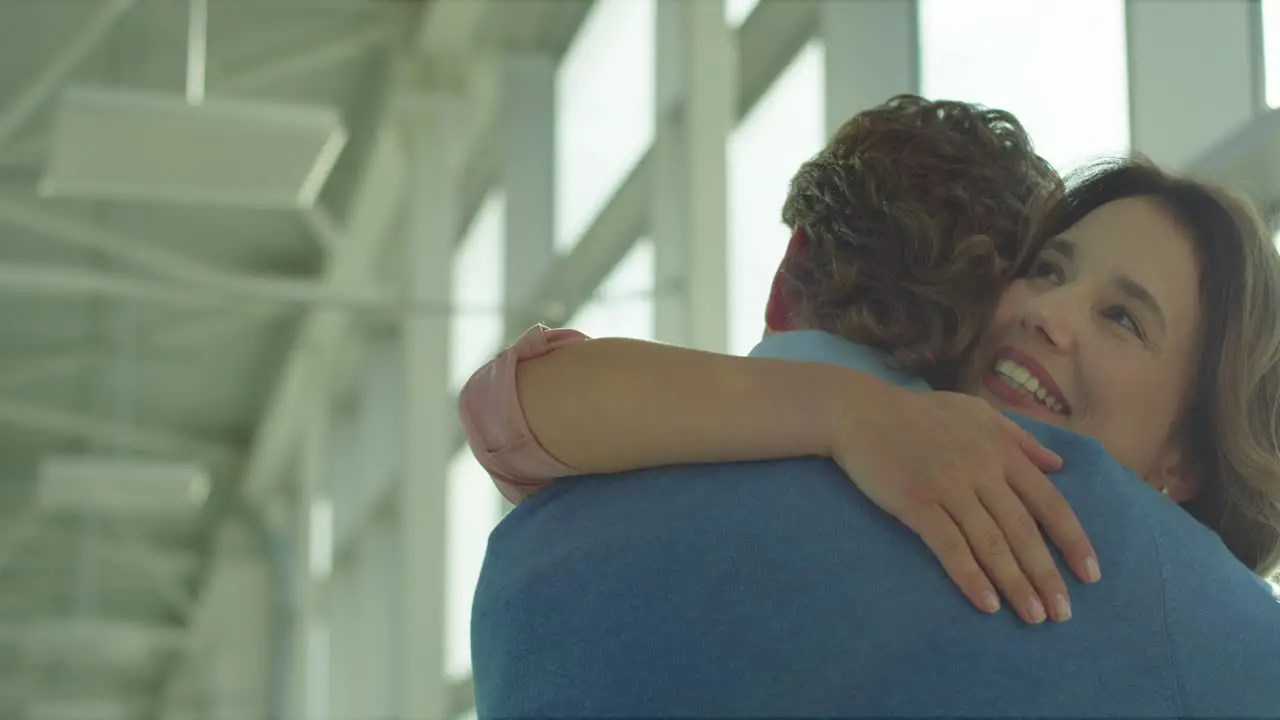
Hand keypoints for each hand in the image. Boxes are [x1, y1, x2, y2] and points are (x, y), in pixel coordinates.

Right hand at [829, 386, 1099, 623]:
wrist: (860, 411)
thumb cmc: (918, 413)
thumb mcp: (977, 412)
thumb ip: (1019, 437)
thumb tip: (1059, 465)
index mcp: (1000, 450)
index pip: (1048, 501)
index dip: (1072, 540)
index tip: (1089, 574)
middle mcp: (981, 470)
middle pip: (1023, 530)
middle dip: (1046, 574)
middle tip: (1062, 613)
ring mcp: (948, 487)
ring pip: (991, 543)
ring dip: (1015, 583)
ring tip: (1033, 617)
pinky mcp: (916, 502)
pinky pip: (949, 545)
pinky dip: (970, 575)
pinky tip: (986, 603)